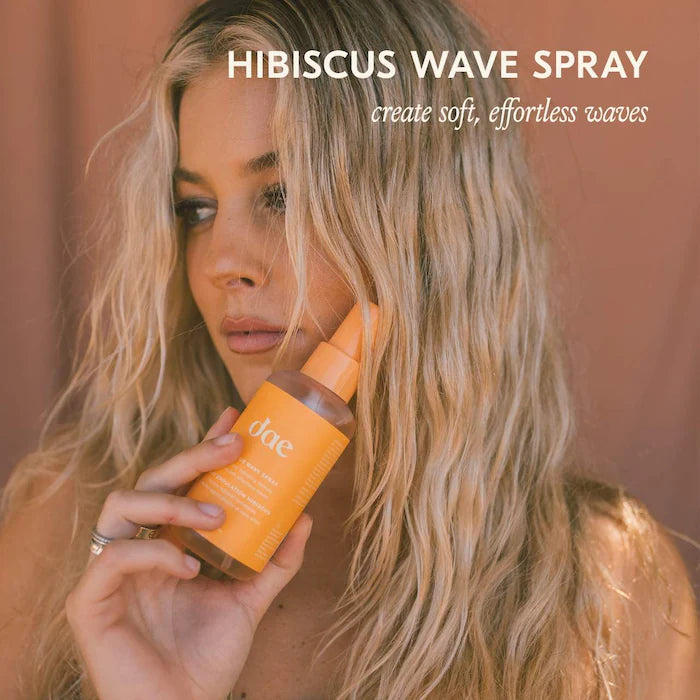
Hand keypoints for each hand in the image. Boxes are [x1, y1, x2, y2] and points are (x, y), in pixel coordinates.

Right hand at [65, 407, 312, 699]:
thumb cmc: (209, 657)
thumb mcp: (251, 599)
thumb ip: (276, 562)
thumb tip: (305, 516)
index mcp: (169, 540)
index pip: (180, 481)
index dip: (203, 446)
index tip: (236, 418)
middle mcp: (138, 545)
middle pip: (153, 480)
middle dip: (193, 456)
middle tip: (235, 444)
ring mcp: (112, 571)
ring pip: (122, 504)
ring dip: (173, 502)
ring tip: (218, 514)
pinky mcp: (89, 601)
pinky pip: (113, 558)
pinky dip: (152, 553)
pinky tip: (188, 565)